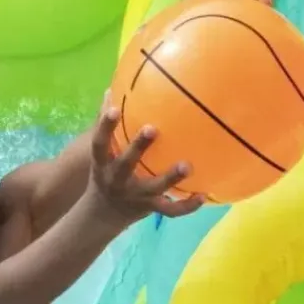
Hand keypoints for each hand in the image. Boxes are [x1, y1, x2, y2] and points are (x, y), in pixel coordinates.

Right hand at [87, 105, 206, 222]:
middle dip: (138, 147)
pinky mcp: (150, 208)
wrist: (103, 213)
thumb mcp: (102, 153)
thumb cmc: (106, 172)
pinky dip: (187, 205)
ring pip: (154, 188)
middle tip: (152, 128)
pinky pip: (170, 210)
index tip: (114, 108)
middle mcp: (117, 180)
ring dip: (171, 178)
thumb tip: (112, 90)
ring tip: (187, 165)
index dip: (105, 126)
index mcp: (103, 163)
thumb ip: (107, 125)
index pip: (100, 143)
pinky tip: (203, 195)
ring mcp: (135, 196)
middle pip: (126, 164)